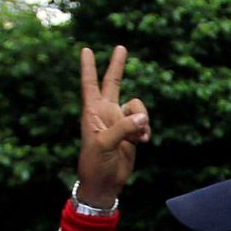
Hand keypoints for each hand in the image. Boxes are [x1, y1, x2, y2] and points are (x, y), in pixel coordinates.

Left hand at [75, 46, 150, 207]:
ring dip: (142, 118)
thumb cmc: (95, 164)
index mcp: (92, 112)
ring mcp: (119, 122)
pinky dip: (145, 130)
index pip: (90, 84)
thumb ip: (122, 128)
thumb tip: (142, 118)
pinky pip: (143, 123)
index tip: (85, 50)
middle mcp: (106, 113)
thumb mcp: (104, 144)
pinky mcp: (131, 133)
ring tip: (140, 135)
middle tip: (121, 47)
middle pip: (113, 83)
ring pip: (136, 107)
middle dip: (117, 66)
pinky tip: (142, 142)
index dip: (88, 67)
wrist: (105, 184)